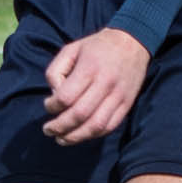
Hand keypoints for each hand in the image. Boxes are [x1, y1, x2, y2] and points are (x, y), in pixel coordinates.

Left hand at [42, 27, 146, 143]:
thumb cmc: (97, 46)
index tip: (48, 106)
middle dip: (60, 127)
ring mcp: (118, 96)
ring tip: (62, 139)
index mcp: (89, 68)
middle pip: (80, 114)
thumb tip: (54, 95)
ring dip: (76, 137)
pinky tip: (81, 134)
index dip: (52, 106)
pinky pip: (110, 126)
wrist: (133, 42)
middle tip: (48, 130)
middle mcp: (105, 84)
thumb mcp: (71, 49)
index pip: (66, 96)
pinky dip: (93, 134)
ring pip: (95, 125)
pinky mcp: (127, 104)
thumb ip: (56, 70)